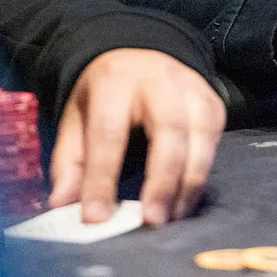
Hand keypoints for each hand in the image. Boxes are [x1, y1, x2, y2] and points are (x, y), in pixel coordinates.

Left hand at [47, 49, 225, 225]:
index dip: (102, 178)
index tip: (96, 218)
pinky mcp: (213, 103)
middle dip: (162, 180)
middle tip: (152, 221)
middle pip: (169, 129)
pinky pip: (214, 141)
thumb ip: (69, 163)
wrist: (141, 55)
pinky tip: (186, 199)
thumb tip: (62, 206)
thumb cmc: (106, 95)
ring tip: (172, 218)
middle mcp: (158, 80)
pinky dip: (202, 174)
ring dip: (188, 182)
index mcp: (114, 81)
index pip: (109, 132)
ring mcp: (192, 89)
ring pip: (200, 136)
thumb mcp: (76, 119)